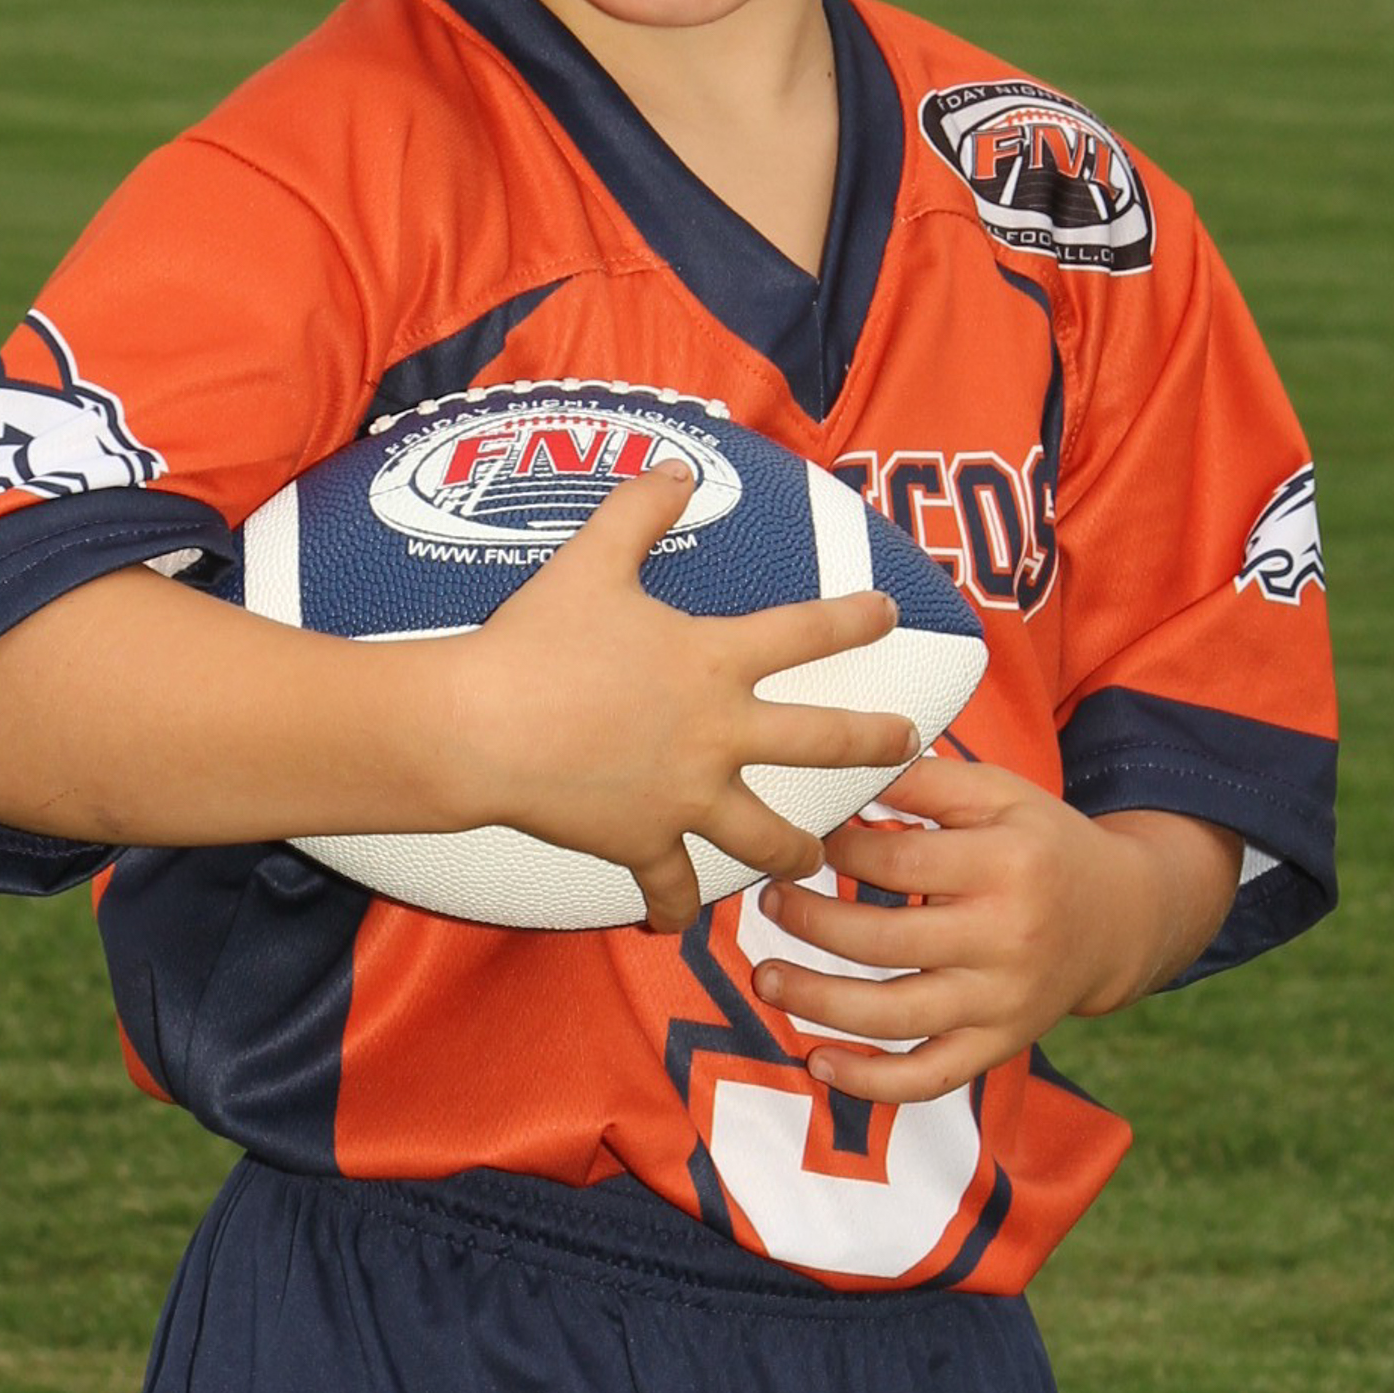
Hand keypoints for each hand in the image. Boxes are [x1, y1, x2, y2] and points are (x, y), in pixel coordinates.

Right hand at [449, 462, 921, 934]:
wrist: (482, 727)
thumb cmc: (536, 641)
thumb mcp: (591, 559)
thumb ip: (639, 511)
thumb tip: (673, 466)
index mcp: (714, 660)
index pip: (804, 632)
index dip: (853, 619)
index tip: (887, 614)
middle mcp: (718, 733)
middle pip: (822, 742)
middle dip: (876, 744)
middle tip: (911, 748)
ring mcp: (686, 797)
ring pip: (766, 836)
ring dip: (797, 851)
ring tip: (817, 860)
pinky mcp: (643, 843)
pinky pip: (668, 888)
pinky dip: (670, 910)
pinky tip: (673, 926)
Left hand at [746, 755, 1241, 1103]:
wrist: (1119, 918)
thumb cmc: (1041, 843)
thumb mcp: (999, 791)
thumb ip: (926, 780)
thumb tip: (846, 770)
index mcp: (1006, 866)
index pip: (900, 865)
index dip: (836, 852)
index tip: (798, 838)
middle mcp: (1005, 940)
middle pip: (885, 943)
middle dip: (812, 924)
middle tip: (768, 900)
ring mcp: (1001, 1003)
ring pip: (895, 1017)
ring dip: (819, 1003)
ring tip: (767, 978)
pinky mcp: (998, 1046)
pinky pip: (929, 1077)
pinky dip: (872, 1082)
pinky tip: (820, 1061)